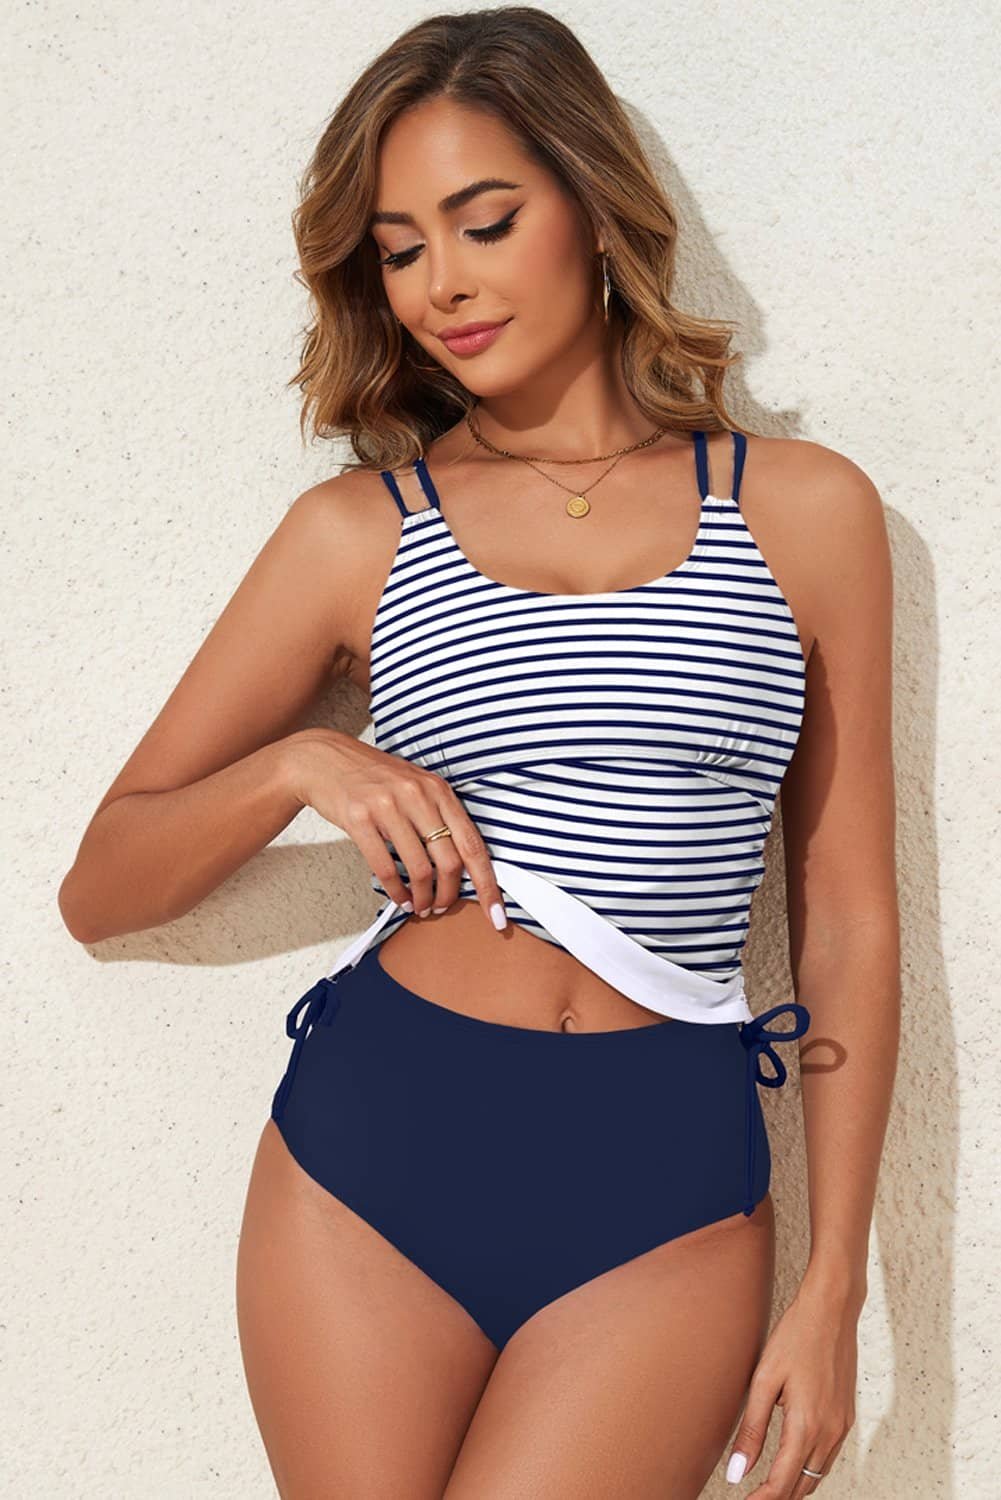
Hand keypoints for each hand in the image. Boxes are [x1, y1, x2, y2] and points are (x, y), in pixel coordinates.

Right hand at [286, 729, 506, 930]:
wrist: (323, 759)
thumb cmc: (372, 776)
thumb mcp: (415, 785)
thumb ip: (438, 815)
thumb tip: (460, 862)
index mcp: (438, 789)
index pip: (473, 843)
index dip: (487, 883)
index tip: (497, 913)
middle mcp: (417, 795)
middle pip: (450, 861)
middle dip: (449, 895)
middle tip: (441, 907)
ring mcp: (388, 806)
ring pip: (420, 869)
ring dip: (422, 898)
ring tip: (419, 906)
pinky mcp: (360, 819)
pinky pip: (386, 868)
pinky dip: (396, 891)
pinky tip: (399, 898)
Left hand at [725, 1273, 860, 1495]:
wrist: (832, 1310)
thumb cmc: (796, 1337)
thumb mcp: (764, 1380)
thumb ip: (751, 1430)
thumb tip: (737, 1472)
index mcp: (806, 1426)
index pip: (781, 1485)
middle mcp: (829, 1433)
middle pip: (802, 1487)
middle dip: (777, 1498)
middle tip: (752, 1497)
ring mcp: (842, 1427)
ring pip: (817, 1476)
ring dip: (793, 1487)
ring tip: (767, 1488)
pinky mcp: (846, 1417)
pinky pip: (828, 1458)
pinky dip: (809, 1469)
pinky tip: (792, 1462)